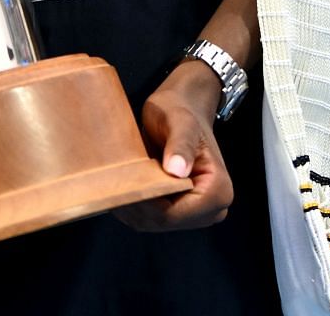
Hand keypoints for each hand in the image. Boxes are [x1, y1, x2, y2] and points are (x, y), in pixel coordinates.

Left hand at [112, 60, 232, 231]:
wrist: (181, 108)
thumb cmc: (181, 111)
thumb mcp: (180, 122)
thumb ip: (180, 145)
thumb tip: (178, 170)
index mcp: (218, 191)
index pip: (174, 214)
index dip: (145, 203)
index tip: (122, 184)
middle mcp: (212, 208)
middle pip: (164, 222)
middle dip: (136, 205)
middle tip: (111, 182)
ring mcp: (195, 212)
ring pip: (154, 222)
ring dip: (131, 206)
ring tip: (114, 181)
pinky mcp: (179, 210)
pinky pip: (151, 217)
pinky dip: (134, 204)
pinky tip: (122, 185)